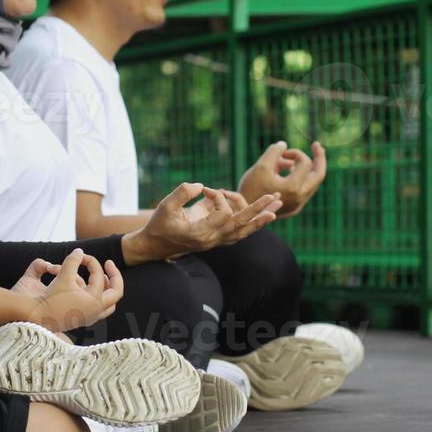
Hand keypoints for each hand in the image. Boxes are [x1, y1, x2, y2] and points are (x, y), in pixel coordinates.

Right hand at [20, 249, 122, 332]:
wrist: (37, 318)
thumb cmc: (51, 297)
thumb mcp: (63, 275)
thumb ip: (73, 261)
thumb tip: (80, 251)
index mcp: (95, 300)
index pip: (98, 275)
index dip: (91, 262)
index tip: (80, 256)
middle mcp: (96, 311)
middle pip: (116, 293)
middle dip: (114, 276)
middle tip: (108, 264)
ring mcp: (91, 317)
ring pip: (109, 304)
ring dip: (107, 289)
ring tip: (102, 277)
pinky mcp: (83, 320)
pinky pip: (99, 311)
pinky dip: (98, 298)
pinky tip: (89, 289)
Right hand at [123, 182, 280, 261]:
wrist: (155, 245)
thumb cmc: (159, 224)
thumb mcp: (166, 205)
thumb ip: (183, 193)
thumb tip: (201, 186)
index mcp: (202, 233)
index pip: (223, 213)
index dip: (218, 197)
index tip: (207, 190)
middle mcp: (212, 240)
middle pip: (242, 225)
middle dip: (258, 210)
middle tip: (274, 197)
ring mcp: (216, 241)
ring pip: (244, 232)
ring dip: (260, 219)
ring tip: (276, 207)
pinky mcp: (216, 239)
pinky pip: (239, 234)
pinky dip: (251, 225)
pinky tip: (263, 216)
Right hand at [238, 140, 327, 217]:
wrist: (243, 212)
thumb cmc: (250, 188)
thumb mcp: (261, 165)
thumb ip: (274, 151)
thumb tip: (284, 145)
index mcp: (293, 188)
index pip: (305, 163)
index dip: (295, 153)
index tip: (281, 153)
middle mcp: (300, 198)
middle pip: (319, 175)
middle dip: (318, 158)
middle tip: (317, 145)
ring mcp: (298, 205)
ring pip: (312, 183)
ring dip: (304, 168)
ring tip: (287, 160)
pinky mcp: (294, 208)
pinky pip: (304, 190)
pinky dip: (299, 178)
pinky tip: (287, 170)